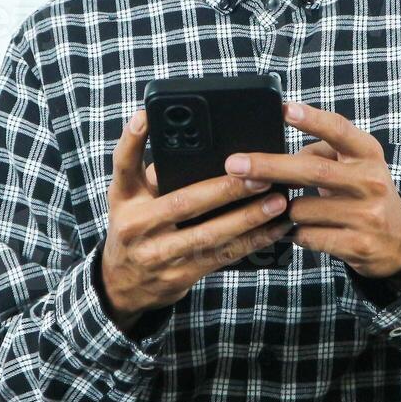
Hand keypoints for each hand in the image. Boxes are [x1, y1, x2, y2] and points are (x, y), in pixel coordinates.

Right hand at [101, 108, 294, 328]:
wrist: (123, 286)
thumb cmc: (134, 228)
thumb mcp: (128, 199)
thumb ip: (152, 174)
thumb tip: (192, 150)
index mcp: (124, 199)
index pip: (124, 164)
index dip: (132, 139)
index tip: (146, 115)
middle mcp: (137, 227)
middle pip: (183, 203)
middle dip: (225, 190)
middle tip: (260, 176)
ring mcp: (159, 255)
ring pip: (210, 236)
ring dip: (248, 219)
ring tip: (277, 202)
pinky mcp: (181, 276)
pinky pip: (222, 256)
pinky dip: (251, 242)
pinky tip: (274, 229)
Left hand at [223, 101, 400, 280]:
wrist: (399, 242)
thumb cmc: (364, 194)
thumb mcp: (353, 166)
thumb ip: (321, 155)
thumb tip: (275, 161)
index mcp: (367, 154)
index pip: (339, 130)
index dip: (311, 119)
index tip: (284, 109)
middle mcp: (371, 181)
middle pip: (312, 170)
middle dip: (269, 166)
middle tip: (234, 164)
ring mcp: (367, 215)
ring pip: (302, 209)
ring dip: (285, 210)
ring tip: (295, 211)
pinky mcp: (358, 245)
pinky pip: (307, 236)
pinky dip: (297, 233)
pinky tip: (305, 231)